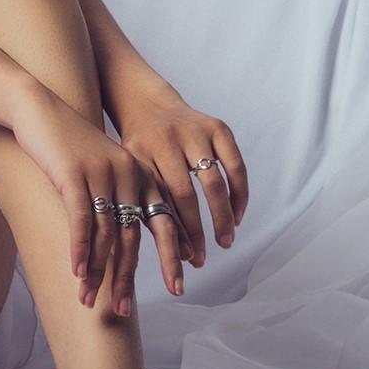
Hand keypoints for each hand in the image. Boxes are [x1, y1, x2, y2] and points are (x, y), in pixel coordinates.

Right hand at [10, 87, 188, 314]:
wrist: (39, 110)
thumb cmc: (67, 146)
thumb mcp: (99, 171)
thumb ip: (115, 199)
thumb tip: (122, 240)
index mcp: (141, 174)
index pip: (164, 221)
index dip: (172, 255)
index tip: (178, 286)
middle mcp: (128, 174)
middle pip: (134, 235)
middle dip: (128, 276)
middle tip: (126, 309)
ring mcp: (102, 174)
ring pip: (105, 233)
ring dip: (97, 272)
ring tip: (89, 301)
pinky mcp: (74, 173)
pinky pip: (81, 220)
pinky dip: (80, 250)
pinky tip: (77, 273)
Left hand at [113, 84, 248, 296]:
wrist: (147, 105)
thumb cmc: (137, 151)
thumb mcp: (130, 173)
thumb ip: (145, 206)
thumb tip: (176, 255)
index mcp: (139, 156)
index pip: (157, 203)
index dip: (171, 235)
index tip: (182, 263)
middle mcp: (166, 142)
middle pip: (184, 195)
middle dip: (196, 231)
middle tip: (204, 260)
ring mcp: (194, 133)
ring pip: (213, 182)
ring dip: (222, 215)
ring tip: (225, 240)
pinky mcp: (218, 127)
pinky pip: (235, 165)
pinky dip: (239, 192)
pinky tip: (237, 214)